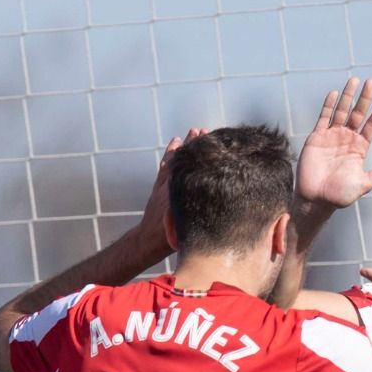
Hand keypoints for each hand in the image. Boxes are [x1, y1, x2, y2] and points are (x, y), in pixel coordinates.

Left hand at [136, 128, 203, 253]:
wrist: (149, 240)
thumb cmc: (171, 237)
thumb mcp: (189, 225)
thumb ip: (201, 213)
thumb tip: (222, 202)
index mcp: (183, 192)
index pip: (195, 166)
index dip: (204, 152)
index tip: (213, 138)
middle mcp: (174, 184)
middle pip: (188, 159)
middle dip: (198, 145)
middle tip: (206, 131)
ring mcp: (166, 183)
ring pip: (177, 159)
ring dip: (185, 145)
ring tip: (193, 130)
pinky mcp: (159, 186)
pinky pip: (166, 165)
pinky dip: (170, 153)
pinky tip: (176, 141)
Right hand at [297, 77, 371, 210]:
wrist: (316, 199)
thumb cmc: (340, 195)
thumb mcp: (364, 184)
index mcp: (360, 148)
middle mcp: (347, 139)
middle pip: (358, 114)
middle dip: (365, 98)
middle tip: (371, 82)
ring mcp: (332, 136)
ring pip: (341, 111)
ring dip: (348, 96)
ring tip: (354, 80)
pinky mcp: (316, 137)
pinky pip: (324, 118)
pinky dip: (328, 105)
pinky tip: (334, 93)